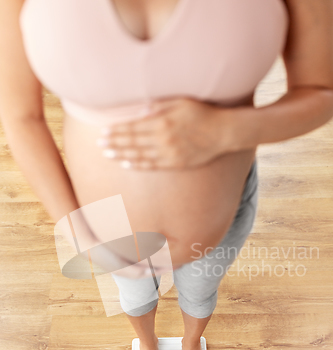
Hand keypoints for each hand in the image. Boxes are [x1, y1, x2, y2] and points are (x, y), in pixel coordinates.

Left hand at [96, 97, 232, 169]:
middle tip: (99, 145)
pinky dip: (138, 165)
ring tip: (108, 155)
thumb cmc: (202, 113)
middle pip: (133, 143)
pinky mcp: (176, 163)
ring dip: (122, 155)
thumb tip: (138, 109)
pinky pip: (153, 165)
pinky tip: (127, 164)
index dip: (117, 131)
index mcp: (162, 122)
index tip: (103, 132)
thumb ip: (159, 105)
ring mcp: (169, 154)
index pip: (133, 128)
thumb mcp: (180, 102)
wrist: (223, 132)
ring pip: (140, 155)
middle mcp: (163, 140)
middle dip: (114, 144)